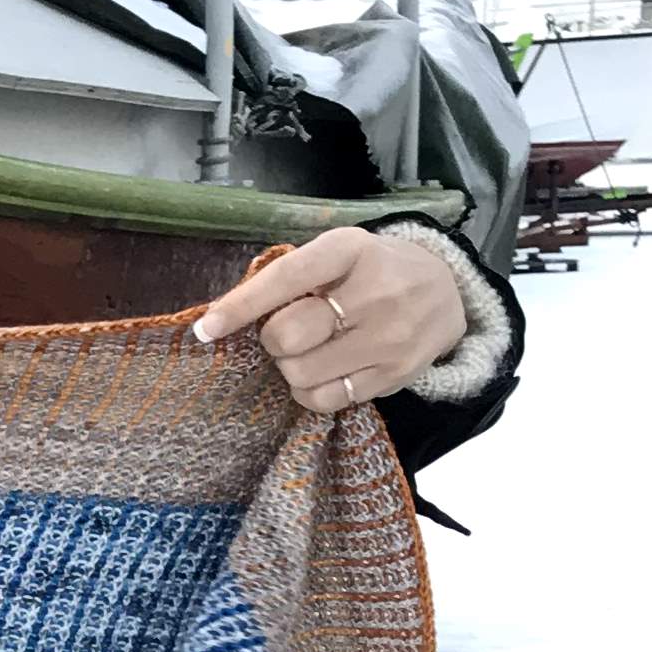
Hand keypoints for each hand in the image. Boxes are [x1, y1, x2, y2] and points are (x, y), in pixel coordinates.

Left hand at [194, 228, 467, 413]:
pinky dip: (310, 392)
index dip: (241, 306)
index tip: (206, 328)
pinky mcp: (396, 375)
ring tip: (310, 351)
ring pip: (302, 374)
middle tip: (288, 332)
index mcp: (350, 251)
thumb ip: (292, 275)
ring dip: (290, 367)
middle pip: (288, 336)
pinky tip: (323, 372)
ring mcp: (389, 338)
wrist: (446, 290)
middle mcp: (376, 293)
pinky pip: (327, 400)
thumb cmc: (372, 269)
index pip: (285, 280)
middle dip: (273, 339)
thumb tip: (227, 315)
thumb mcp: (338, 251)